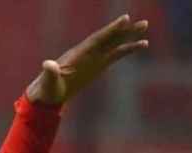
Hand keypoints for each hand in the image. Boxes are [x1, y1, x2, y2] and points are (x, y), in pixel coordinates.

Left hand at [26, 14, 148, 105]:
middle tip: (144, 23)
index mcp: (78, 54)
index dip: (111, 30)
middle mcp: (87, 52)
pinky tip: (142, 44)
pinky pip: (115, 55)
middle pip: (109, 38)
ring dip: (129, 36)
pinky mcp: (98, 66)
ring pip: (114, 44)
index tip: (125, 19)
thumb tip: (47, 64)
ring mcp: (93, 58)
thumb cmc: (47, 88)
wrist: (48, 94)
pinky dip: (128, 49)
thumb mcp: (48, 81)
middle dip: (125, 30)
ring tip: (145, 25)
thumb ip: (49, 72)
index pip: (97, 39)